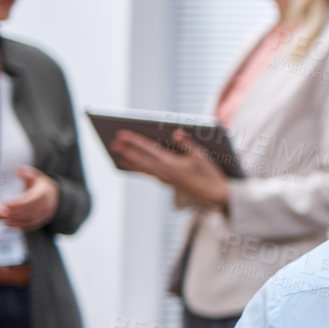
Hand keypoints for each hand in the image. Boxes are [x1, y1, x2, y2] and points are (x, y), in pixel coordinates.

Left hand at [0, 165, 58, 231]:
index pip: (30, 200)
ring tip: (3, 220)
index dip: (17, 203)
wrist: (55, 195)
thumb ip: (26, 173)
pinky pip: (32, 225)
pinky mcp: (43, 220)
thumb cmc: (40, 184)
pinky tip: (9, 225)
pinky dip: (20, 226)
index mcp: (44, 193)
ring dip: (16, 221)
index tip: (4, 203)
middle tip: (0, 213)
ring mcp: (46, 214)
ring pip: (31, 220)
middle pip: (29, 211)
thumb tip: (18, 169)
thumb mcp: (35, 176)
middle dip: (14, 213)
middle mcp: (47, 205)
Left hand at [112, 128, 229, 209]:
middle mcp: (165, 173)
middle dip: (126, 150)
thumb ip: (188, 142)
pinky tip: (133, 164)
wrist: (216, 195)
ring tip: (117, 152)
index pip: (148, 149)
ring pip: (142, 168)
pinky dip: (138, 168)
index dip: (134, 140)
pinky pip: (148, 174)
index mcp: (172, 164)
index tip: (121, 133)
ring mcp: (165, 179)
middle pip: (140, 159)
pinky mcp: (168, 183)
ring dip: (129, 159)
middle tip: (113, 142)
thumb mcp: (202, 155)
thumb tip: (176, 132)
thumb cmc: (211, 174)